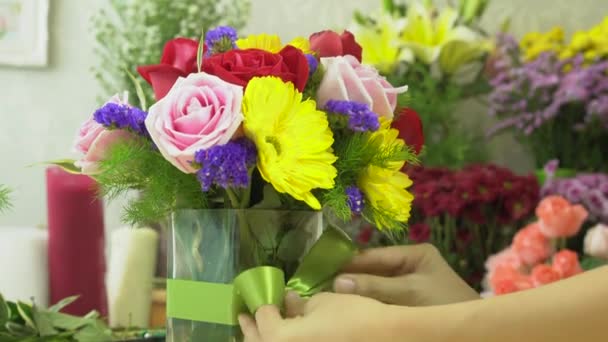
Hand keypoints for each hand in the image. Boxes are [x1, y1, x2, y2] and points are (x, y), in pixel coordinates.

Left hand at [239, 292, 400, 341]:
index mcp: (281, 339)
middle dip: (250, 331)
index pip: (263, 320)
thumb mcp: (324, 303)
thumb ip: (300, 306)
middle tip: (243, 319)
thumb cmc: (354, 316)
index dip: (262, 306)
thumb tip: (289, 304)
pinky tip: (288, 338)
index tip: (261, 298)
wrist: (388, 338)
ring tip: (257, 333)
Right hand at [333, 244, 479, 305]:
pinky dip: (367, 301)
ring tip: (331, 295)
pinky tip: (350, 305)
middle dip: (350, 278)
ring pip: (374, 285)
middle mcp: (410, 266)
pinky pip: (382, 298)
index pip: (374, 255)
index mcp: (415, 254)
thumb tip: (337, 282)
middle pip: (372, 269)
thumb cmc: (445, 304)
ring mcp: (409, 285)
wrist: (474, 330)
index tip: (322, 269)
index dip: (348, 262)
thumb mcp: (410, 292)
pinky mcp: (408, 302)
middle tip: (322, 285)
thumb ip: (375, 286)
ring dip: (356, 291)